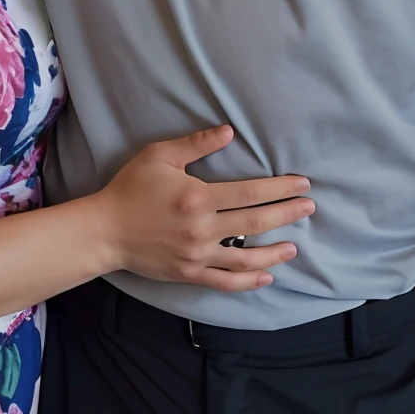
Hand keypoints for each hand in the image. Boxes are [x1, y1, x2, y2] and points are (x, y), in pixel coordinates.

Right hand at [96, 125, 314, 291]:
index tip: (302, 184)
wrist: (105, 230)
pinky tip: (266, 277)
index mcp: (198, 197)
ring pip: (245, 257)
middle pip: (255, 222)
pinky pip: (225, 281)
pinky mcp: (189, 273)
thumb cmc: (131, 188)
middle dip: (287, 214)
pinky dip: (248, 281)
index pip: (250, 193)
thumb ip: (196, 145)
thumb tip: (229, 132)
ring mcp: (197, 255)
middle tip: (309, 208)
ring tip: (293, 247)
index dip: (280, 188)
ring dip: (274, 253)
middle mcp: (202, 228)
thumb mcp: (160, 156)